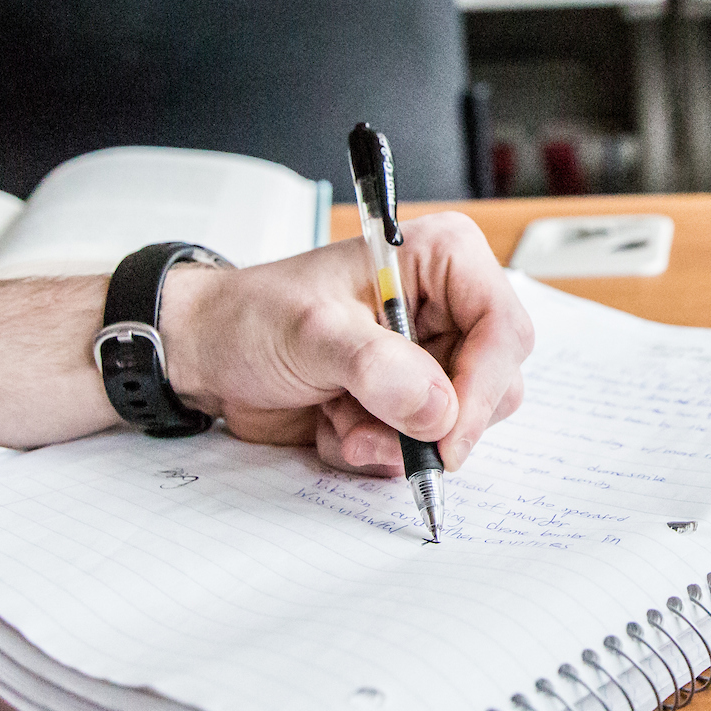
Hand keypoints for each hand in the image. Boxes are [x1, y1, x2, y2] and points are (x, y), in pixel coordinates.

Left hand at [159, 213, 531, 477]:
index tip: (446, 433)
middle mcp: (447, 307)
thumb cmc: (253, 317)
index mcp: (441, 260)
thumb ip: (375, 367)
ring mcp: (429, 358)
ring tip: (339, 423)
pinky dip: (377, 450)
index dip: (482, 385)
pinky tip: (333, 425)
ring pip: (460, 423)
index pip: (502, 327)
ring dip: (396, 440)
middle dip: (431, 421)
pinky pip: (423, 446)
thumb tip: (438, 410)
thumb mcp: (310, 331)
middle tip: (373, 435)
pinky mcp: (409, 401)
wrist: (207, 355)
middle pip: (495, 383)